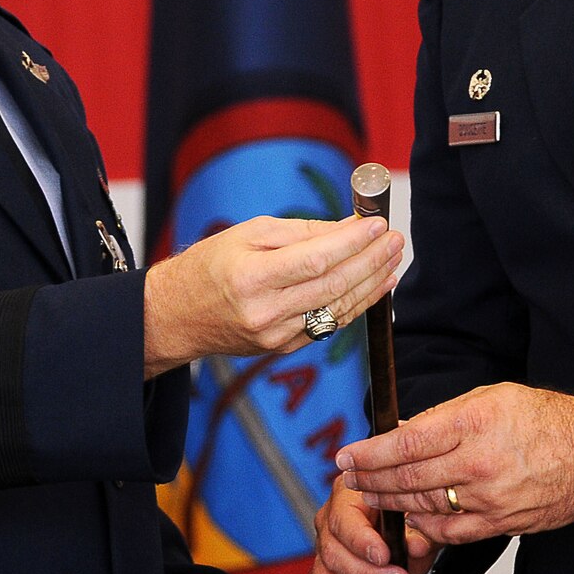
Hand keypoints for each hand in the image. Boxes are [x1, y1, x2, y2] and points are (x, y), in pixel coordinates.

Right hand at [141, 216, 403, 376]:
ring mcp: (275, 336)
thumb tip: (348, 226)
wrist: (177, 316)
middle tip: (395, 240)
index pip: (316, 260)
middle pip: (334, 286)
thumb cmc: (210, 265)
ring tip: (393, 259)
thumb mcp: (248, 234)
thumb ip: (301, 231)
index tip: (378, 224)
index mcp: (251, 277)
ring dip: (372, 283)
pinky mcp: (282, 349)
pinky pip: (329, 325)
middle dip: (371, 261)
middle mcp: (265, 312)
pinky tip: (375, 285)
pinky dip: (356, 304)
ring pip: (338, 309)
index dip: (353, 242)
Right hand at [313, 477, 439, 573]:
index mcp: (348, 496)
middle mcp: (329, 523)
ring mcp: (325, 554)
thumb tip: (416, 545)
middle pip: (331, 553)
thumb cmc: (410, 522)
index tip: (384, 556)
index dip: (360, 541)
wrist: (411, 540)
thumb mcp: (422, 520)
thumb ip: (422, 532)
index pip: (341, 519)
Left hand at [336, 384, 573, 542]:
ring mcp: (489, 497)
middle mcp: (476, 462)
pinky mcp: (501, 523)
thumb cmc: (543, 418)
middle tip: (348, 478)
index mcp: (471, 424)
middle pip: (407, 478)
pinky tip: (410, 518)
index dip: (368, 453)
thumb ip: (442, 417)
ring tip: (370, 496)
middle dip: (370, 480)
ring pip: (424, 506)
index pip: (404, 443)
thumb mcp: (489, 398)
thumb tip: (400, 431)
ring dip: (390, 503)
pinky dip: (425, 526)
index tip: (345, 456)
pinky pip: (451, 531)